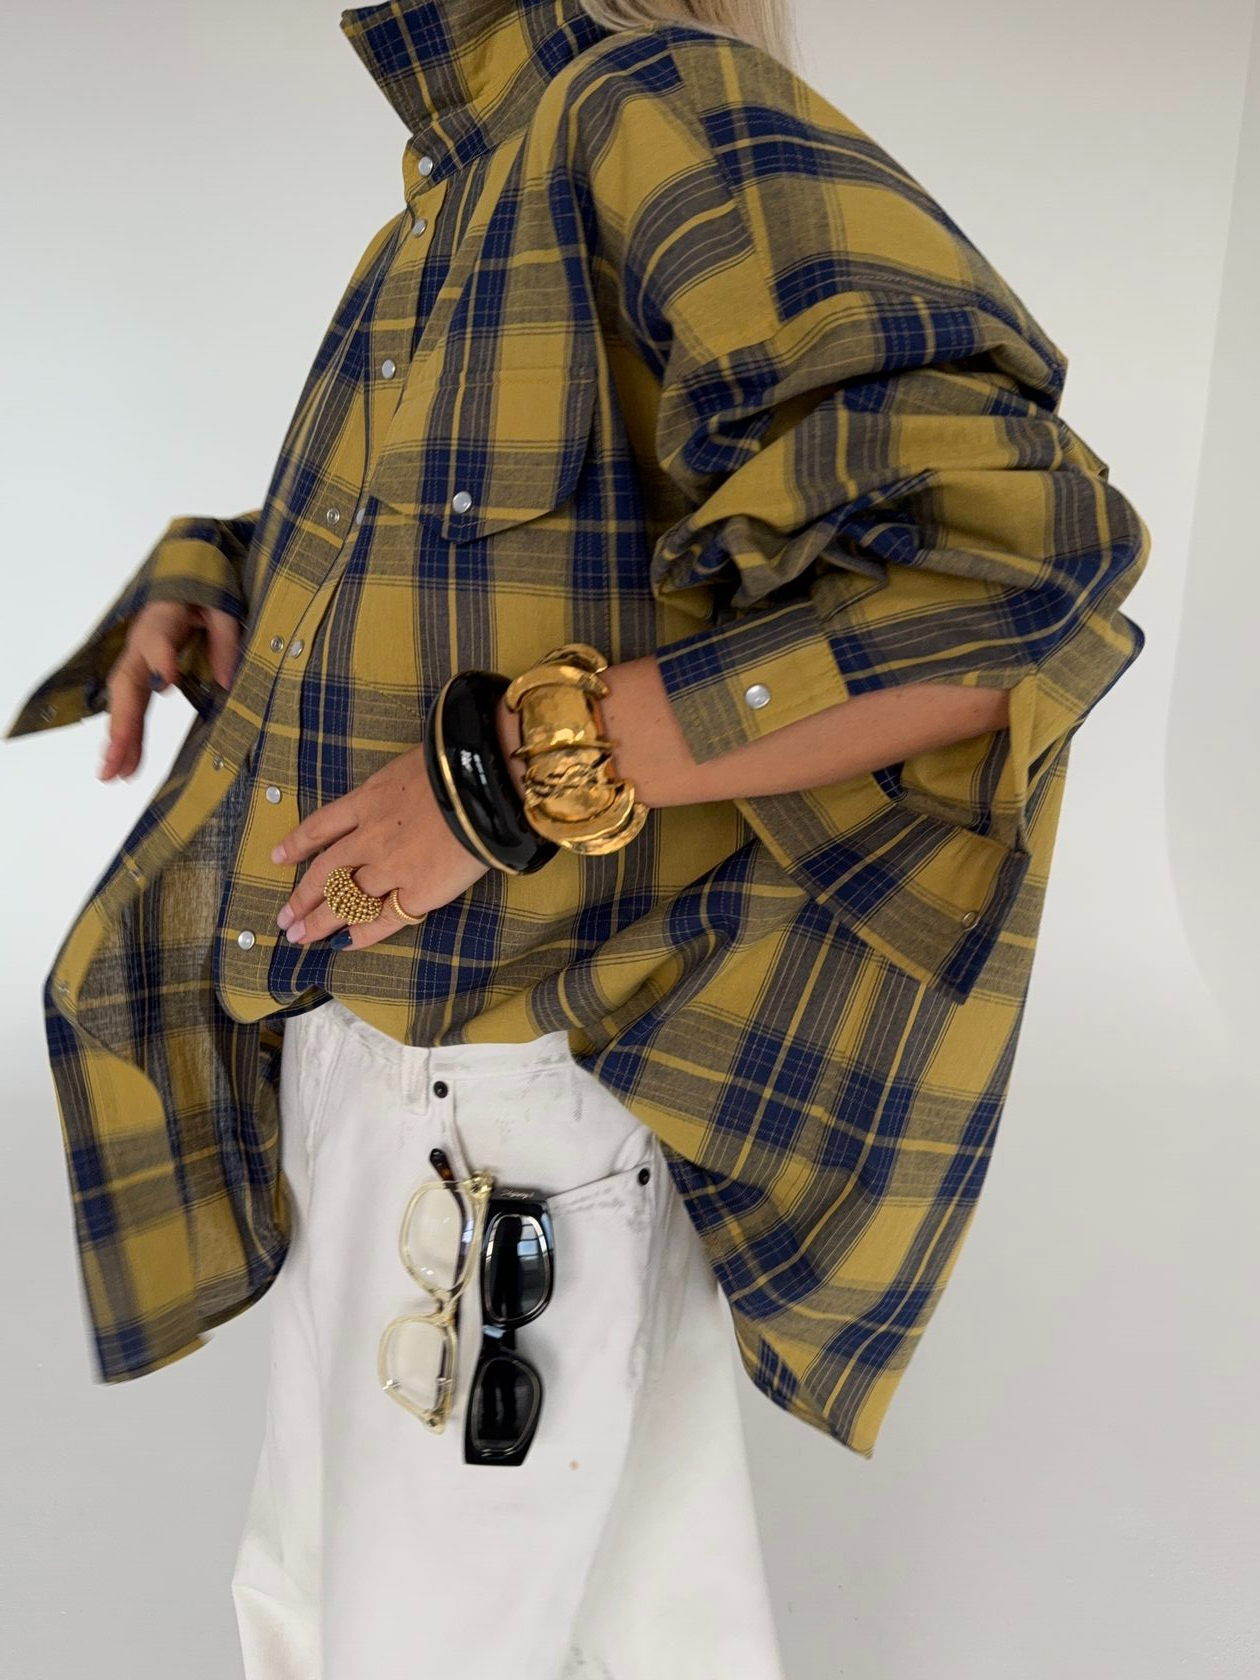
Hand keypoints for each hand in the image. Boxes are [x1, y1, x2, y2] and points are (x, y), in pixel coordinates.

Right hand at [100, 599, 240, 780]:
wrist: (183, 579)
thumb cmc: (203, 592)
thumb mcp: (223, 609)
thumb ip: (224, 640)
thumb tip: (225, 681)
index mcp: (165, 618)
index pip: (159, 639)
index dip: (162, 659)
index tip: (169, 681)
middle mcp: (142, 643)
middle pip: (128, 682)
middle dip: (122, 721)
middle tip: (118, 756)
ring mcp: (138, 660)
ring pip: (124, 701)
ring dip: (119, 738)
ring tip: (115, 774)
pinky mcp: (141, 674)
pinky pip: (132, 707)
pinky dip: (128, 737)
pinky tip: (127, 766)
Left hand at [271, 744, 491, 948]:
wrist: (482, 787)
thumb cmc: (456, 766)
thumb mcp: (412, 766)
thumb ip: (398, 788)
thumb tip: (403, 794)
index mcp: (368, 801)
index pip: (322, 827)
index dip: (298, 844)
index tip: (279, 857)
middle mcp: (370, 838)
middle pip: (326, 873)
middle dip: (302, 897)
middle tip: (285, 918)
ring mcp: (391, 868)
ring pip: (345, 900)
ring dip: (320, 921)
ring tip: (301, 937)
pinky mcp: (418, 893)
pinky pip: (383, 920)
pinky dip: (362, 934)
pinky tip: (344, 944)